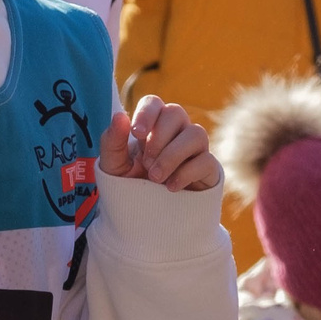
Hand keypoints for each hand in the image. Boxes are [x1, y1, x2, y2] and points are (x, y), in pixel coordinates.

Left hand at [98, 96, 222, 192]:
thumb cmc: (130, 184)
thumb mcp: (114, 167)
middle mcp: (176, 131)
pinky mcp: (208, 168)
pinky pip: (206, 160)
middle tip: (146, 163)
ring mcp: (194, 149)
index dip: (147, 113)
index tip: (137, 133)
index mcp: (151, 125)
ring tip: (156, 177)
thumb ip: (112, 142)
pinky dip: (186, 173)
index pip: (154, 102)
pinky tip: (171, 187)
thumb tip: (119, 115)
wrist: (148, 217)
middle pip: (176, 112)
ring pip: (196, 133)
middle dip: (159, 137)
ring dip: (172, 155)